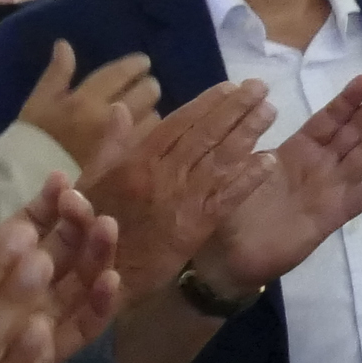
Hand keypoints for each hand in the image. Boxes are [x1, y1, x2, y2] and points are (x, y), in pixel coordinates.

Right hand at [7, 45, 156, 187]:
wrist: (30, 177)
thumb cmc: (35, 136)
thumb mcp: (40, 100)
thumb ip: (57, 72)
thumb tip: (64, 44)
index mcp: (85, 98)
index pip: (123, 72)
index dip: (137, 64)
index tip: (142, 63)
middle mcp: (107, 116)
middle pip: (147, 90)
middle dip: (148, 85)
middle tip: (143, 87)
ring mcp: (120, 139)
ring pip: (154, 114)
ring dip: (150, 108)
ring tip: (141, 110)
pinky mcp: (126, 158)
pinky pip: (150, 138)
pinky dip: (149, 130)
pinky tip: (140, 130)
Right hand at [79, 81, 275, 305]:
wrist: (101, 277)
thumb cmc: (93, 226)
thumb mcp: (91, 181)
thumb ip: (109, 144)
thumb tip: (119, 107)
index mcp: (136, 161)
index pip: (178, 123)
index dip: (206, 103)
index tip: (230, 86)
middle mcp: (163, 175)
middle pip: (205, 134)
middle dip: (236, 108)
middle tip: (260, 87)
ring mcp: (183, 200)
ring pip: (221, 159)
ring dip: (248, 133)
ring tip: (270, 111)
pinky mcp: (198, 226)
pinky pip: (229, 197)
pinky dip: (249, 177)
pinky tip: (270, 161)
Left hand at [196, 75, 361, 293]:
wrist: (230, 256)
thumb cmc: (230, 209)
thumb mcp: (234, 168)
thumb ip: (249, 142)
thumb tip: (257, 108)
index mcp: (296, 151)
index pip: (326, 120)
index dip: (346, 100)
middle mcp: (319, 165)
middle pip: (353, 131)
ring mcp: (330, 189)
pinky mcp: (334, 216)